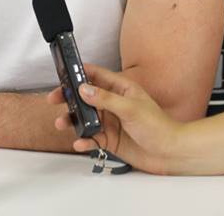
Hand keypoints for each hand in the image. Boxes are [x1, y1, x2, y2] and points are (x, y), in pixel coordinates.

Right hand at [47, 63, 182, 173]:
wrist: (169, 153)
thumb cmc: (159, 126)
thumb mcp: (131, 108)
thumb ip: (106, 99)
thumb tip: (85, 89)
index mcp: (121, 89)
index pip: (97, 76)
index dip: (80, 72)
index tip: (64, 71)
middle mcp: (114, 104)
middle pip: (86, 97)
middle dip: (69, 97)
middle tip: (54, 99)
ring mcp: (111, 122)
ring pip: (86, 118)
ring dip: (73, 120)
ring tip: (62, 123)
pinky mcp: (110, 140)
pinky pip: (91, 138)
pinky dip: (84, 140)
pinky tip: (80, 142)